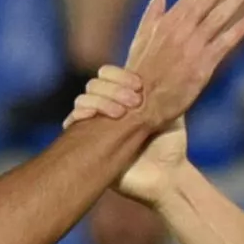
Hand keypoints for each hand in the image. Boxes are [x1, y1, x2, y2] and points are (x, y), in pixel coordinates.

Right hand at [63, 66, 190, 207]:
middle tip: (134, 102)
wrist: (167, 178)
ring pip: (82, 101)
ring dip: (99, 101)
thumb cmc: (171, 146)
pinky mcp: (85, 147)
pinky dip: (79, 117)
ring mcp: (94, 128)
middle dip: (112, 89)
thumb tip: (159, 65)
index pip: (108, 75)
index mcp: (122, 98)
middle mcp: (106, 111)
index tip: (139, 86)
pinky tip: (93, 119)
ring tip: (121, 115)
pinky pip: (71, 126)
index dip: (118, 75)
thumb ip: (163, 89)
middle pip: (93, 85)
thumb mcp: (171, 111)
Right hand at [121, 0, 243, 133]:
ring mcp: (194, 47)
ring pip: (220, 16)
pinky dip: (238, 29)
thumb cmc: (139, 73)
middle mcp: (182, 30)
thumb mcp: (141, 39)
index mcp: (168, 21)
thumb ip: (152, 14)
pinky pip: (225, 43)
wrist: (139, 104)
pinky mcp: (203, 67)